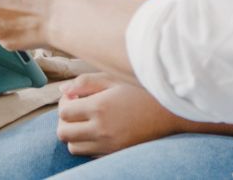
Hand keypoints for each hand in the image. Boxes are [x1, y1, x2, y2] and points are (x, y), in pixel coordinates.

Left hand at [56, 74, 179, 155]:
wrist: (169, 113)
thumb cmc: (141, 90)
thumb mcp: (114, 78)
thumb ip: (85, 82)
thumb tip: (62, 91)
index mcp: (99, 107)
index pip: (63, 111)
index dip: (64, 102)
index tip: (74, 97)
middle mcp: (101, 129)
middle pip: (63, 133)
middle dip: (65, 120)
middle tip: (76, 109)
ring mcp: (108, 145)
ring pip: (73, 147)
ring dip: (74, 134)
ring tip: (86, 121)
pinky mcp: (115, 154)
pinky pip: (89, 154)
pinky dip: (87, 144)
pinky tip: (99, 130)